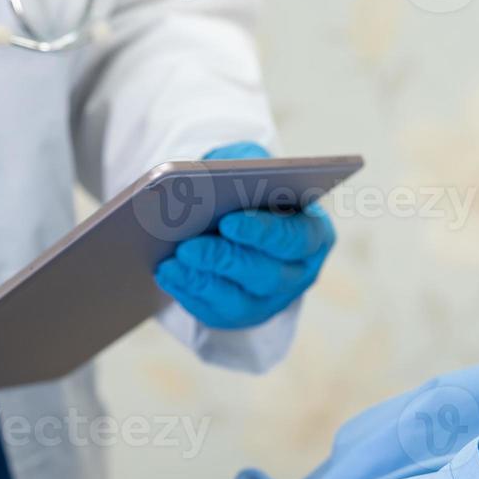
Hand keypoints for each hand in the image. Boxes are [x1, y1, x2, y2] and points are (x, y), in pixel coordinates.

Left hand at [156, 142, 336, 329]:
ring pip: (238, 299)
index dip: (263, 233)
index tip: (228, 222)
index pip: (295, 238)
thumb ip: (247, 164)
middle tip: (187, 247)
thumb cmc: (249, 189)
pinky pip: (213, 310)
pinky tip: (167, 273)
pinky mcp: (238, 314)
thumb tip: (217, 176)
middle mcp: (296, 273)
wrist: (239, 220)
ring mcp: (268, 300)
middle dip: (224, 260)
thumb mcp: (254, 166)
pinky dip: (188, 291)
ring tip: (172, 261)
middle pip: (265, 274)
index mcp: (312, 234)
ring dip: (202, 280)